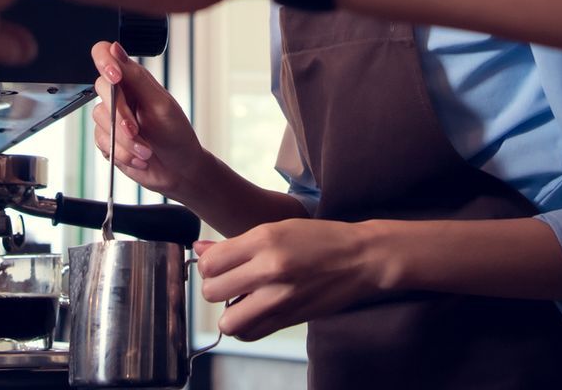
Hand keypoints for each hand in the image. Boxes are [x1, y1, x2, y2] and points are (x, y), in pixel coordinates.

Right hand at [90, 41, 209, 201]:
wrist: (179, 171)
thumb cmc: (176, 134)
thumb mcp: (160, 104)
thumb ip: (135, 78)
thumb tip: (115, 48)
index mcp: (133, 79)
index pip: (106, 54)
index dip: (105, 61)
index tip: (115, 78)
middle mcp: (120, 94)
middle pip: (100, 87)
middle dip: (120, 114)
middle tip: (136, 131)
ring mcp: (111, 117)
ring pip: (99, 118)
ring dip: (124, 140)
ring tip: (145, 150)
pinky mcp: (107, 139)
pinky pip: (101, 140)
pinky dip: (121, 152)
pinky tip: (138, 157)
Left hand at [194, 219, 390, 341]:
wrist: (361, 259)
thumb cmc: (320, 239)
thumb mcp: (276, 228)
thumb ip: (236, 244)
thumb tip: (200, 250)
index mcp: (264, 239)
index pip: (210, 262)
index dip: (208, 265)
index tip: (219, 264)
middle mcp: (269, 268)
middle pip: (212, 292)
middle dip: (215, 287)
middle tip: (230, 281)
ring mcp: (280, 297)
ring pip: (227, 321)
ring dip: (229, 312)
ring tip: (242, 299)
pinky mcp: (289, 319)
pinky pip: (250, 333)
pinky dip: (246, 326)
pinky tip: (255, 311)